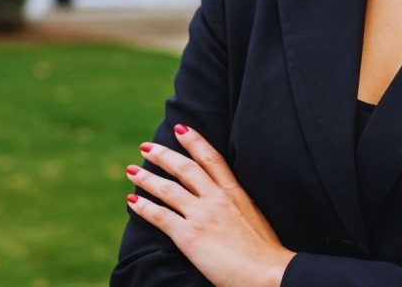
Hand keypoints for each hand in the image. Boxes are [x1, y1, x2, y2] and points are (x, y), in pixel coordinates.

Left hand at [125, 124, 295, 286]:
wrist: (269, 274)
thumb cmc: (266, 253)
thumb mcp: (256, 216)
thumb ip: (239, 205)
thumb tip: (231, 203)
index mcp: (235, 193)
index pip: (212, 159)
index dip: (194, 141)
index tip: (180, 128)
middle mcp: (216, 199)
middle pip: (184, 168)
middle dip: (163, 155)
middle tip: (146, 147)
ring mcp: (202, 216)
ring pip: (167, 189)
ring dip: (146, 178)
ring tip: (132, 171)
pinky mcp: (190, 236)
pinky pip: (160, 217)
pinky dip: (144, 207)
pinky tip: (132, 202)